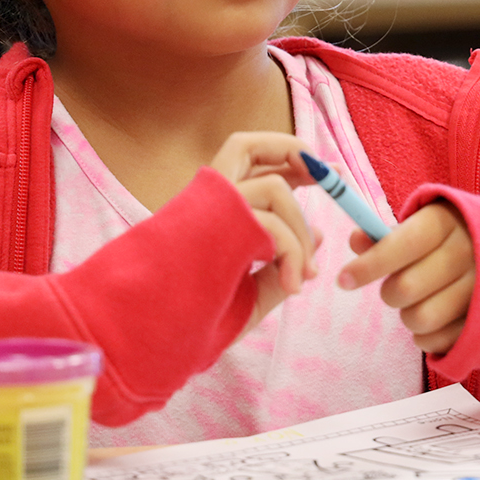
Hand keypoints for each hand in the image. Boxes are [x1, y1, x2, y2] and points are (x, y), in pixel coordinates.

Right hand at [209, 132, 321, 333]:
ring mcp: (207, 208)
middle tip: (332, 175)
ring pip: (273, 188)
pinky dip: (292, 252)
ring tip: (303, 277)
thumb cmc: (190, 319)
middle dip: (295, 152)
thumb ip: (282, 266)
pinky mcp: (213, 222)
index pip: (255, 169)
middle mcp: (205, 200)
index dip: (293, 164)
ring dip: (300, 233)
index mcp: (212, 213)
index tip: (330, 174)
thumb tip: (320, 235)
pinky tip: (291, 284)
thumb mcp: (250, 294)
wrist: (146, 334)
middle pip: (248, 145)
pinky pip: (270, 221)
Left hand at [337, 202, 475, 354]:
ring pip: (419, 319)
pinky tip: (436, 318)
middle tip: (396, 286)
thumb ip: (387, 235)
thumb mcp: (422, 225)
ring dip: (407, 315)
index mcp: (447, 222)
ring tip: (419, 301)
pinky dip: (424, 335)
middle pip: (406, 288)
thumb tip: (356, 240)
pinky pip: (435, 341)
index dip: (370, 265)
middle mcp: (469, 254)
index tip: (343, 279)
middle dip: (390, 292)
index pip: (403, 245)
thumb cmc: (449, 238)